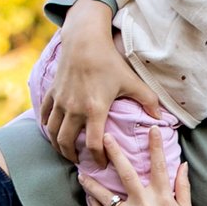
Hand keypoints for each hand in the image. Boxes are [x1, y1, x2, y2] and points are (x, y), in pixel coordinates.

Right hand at [39, 0, 166, 164]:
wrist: (84, 41)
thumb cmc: (109, 61)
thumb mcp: (131, 81)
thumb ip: (148, 100)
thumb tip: (161, 117)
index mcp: (94, 109)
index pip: (94, 144)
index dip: (98, 159)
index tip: (103, 164)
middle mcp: (74, 108)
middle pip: (67, 142)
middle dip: (73, 156)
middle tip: (81, 162)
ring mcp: (60, 101)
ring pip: (52, 132)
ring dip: (58, 145)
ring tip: (66, 151)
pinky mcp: (52, 93)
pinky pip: (45, 115)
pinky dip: (46, 127)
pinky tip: (52, 132)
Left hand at [82, 127, 194, 205]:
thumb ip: (182, 187)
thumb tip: (183, 166)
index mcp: (162, 198)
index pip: (159, 165)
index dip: (155, 145)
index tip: (152, 128)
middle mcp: (143, 205)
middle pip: (125, 173)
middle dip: (114, 152)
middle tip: (104, 137)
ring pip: (105, 194)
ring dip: (92, 182)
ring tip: (82, 172)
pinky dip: (94, 204)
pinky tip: (88, 196)